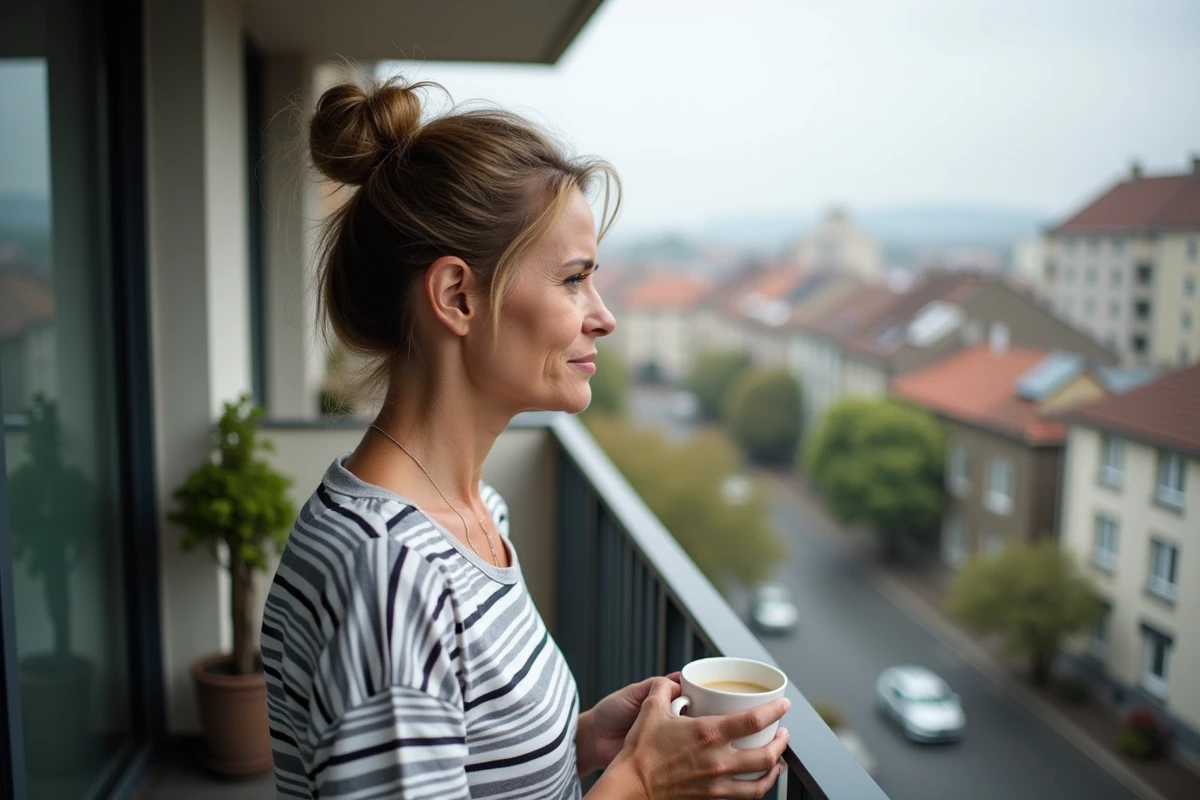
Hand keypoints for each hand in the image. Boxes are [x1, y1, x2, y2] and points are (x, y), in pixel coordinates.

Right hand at [595, 677, 790, 798]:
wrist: (631, 787)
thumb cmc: (640, 752)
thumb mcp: (651, 710)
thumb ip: (662, 689)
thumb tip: (670, 682)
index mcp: (708, 733)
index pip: (754, 720)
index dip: (775, 710)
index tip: (783, 705)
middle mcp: (718, 760)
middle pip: (767, 754)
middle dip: (782, 742)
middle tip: (784, 733)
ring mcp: (717, 783)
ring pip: (761, 782)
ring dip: (775, 769)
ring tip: (778, 760)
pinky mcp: (712, 798)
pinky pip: (745, 797)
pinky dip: (758, 788)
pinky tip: (758, 782)